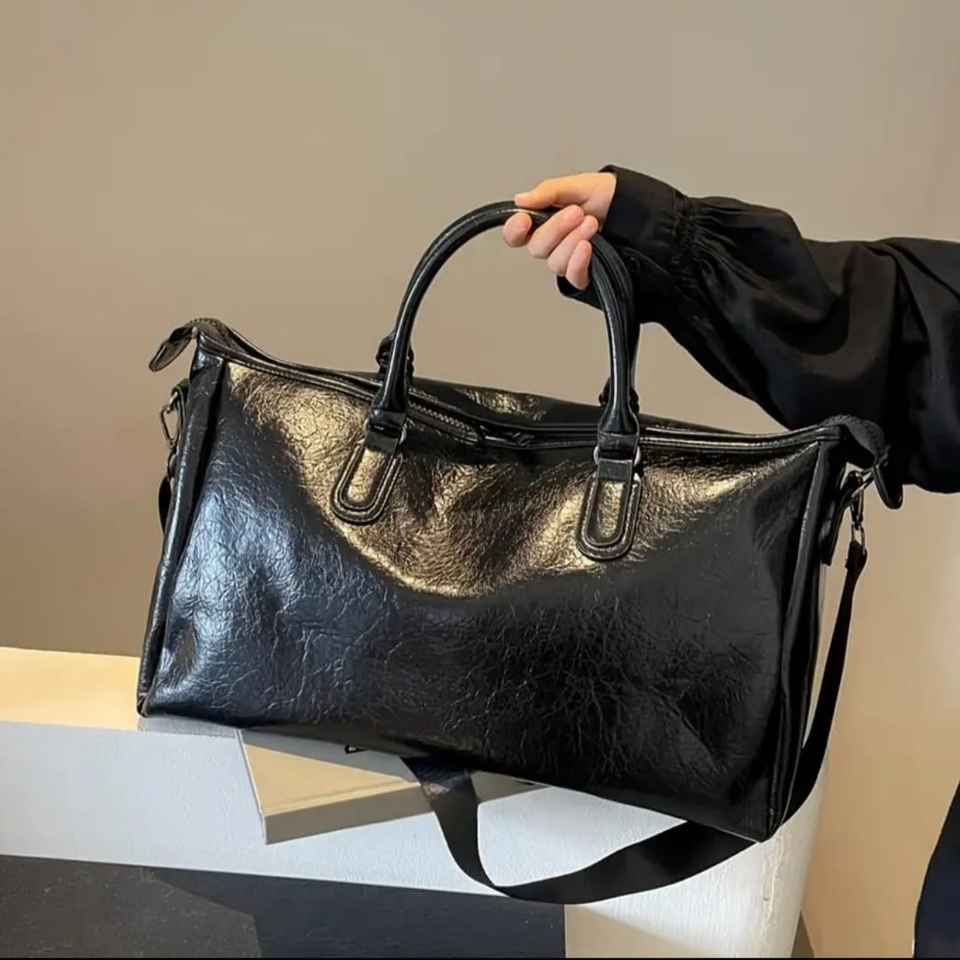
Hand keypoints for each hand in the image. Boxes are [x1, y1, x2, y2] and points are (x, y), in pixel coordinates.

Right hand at [503, 172, 616, 289]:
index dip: (514, 230)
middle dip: (556, 229)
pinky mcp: (584, 273)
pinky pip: (573, 276)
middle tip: (576, 212)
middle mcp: (553, 243)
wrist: (638, 210)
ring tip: (591, 223)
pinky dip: (578, 262)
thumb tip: (521, 200)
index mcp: (544, 221)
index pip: (516, 234)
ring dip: (572, 241)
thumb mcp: (577, 185)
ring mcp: (568, 259)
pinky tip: (587, 247)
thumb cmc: (608, 196)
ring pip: (555, 262)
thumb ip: (548, 192)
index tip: (524, 219)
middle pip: (536, 248)